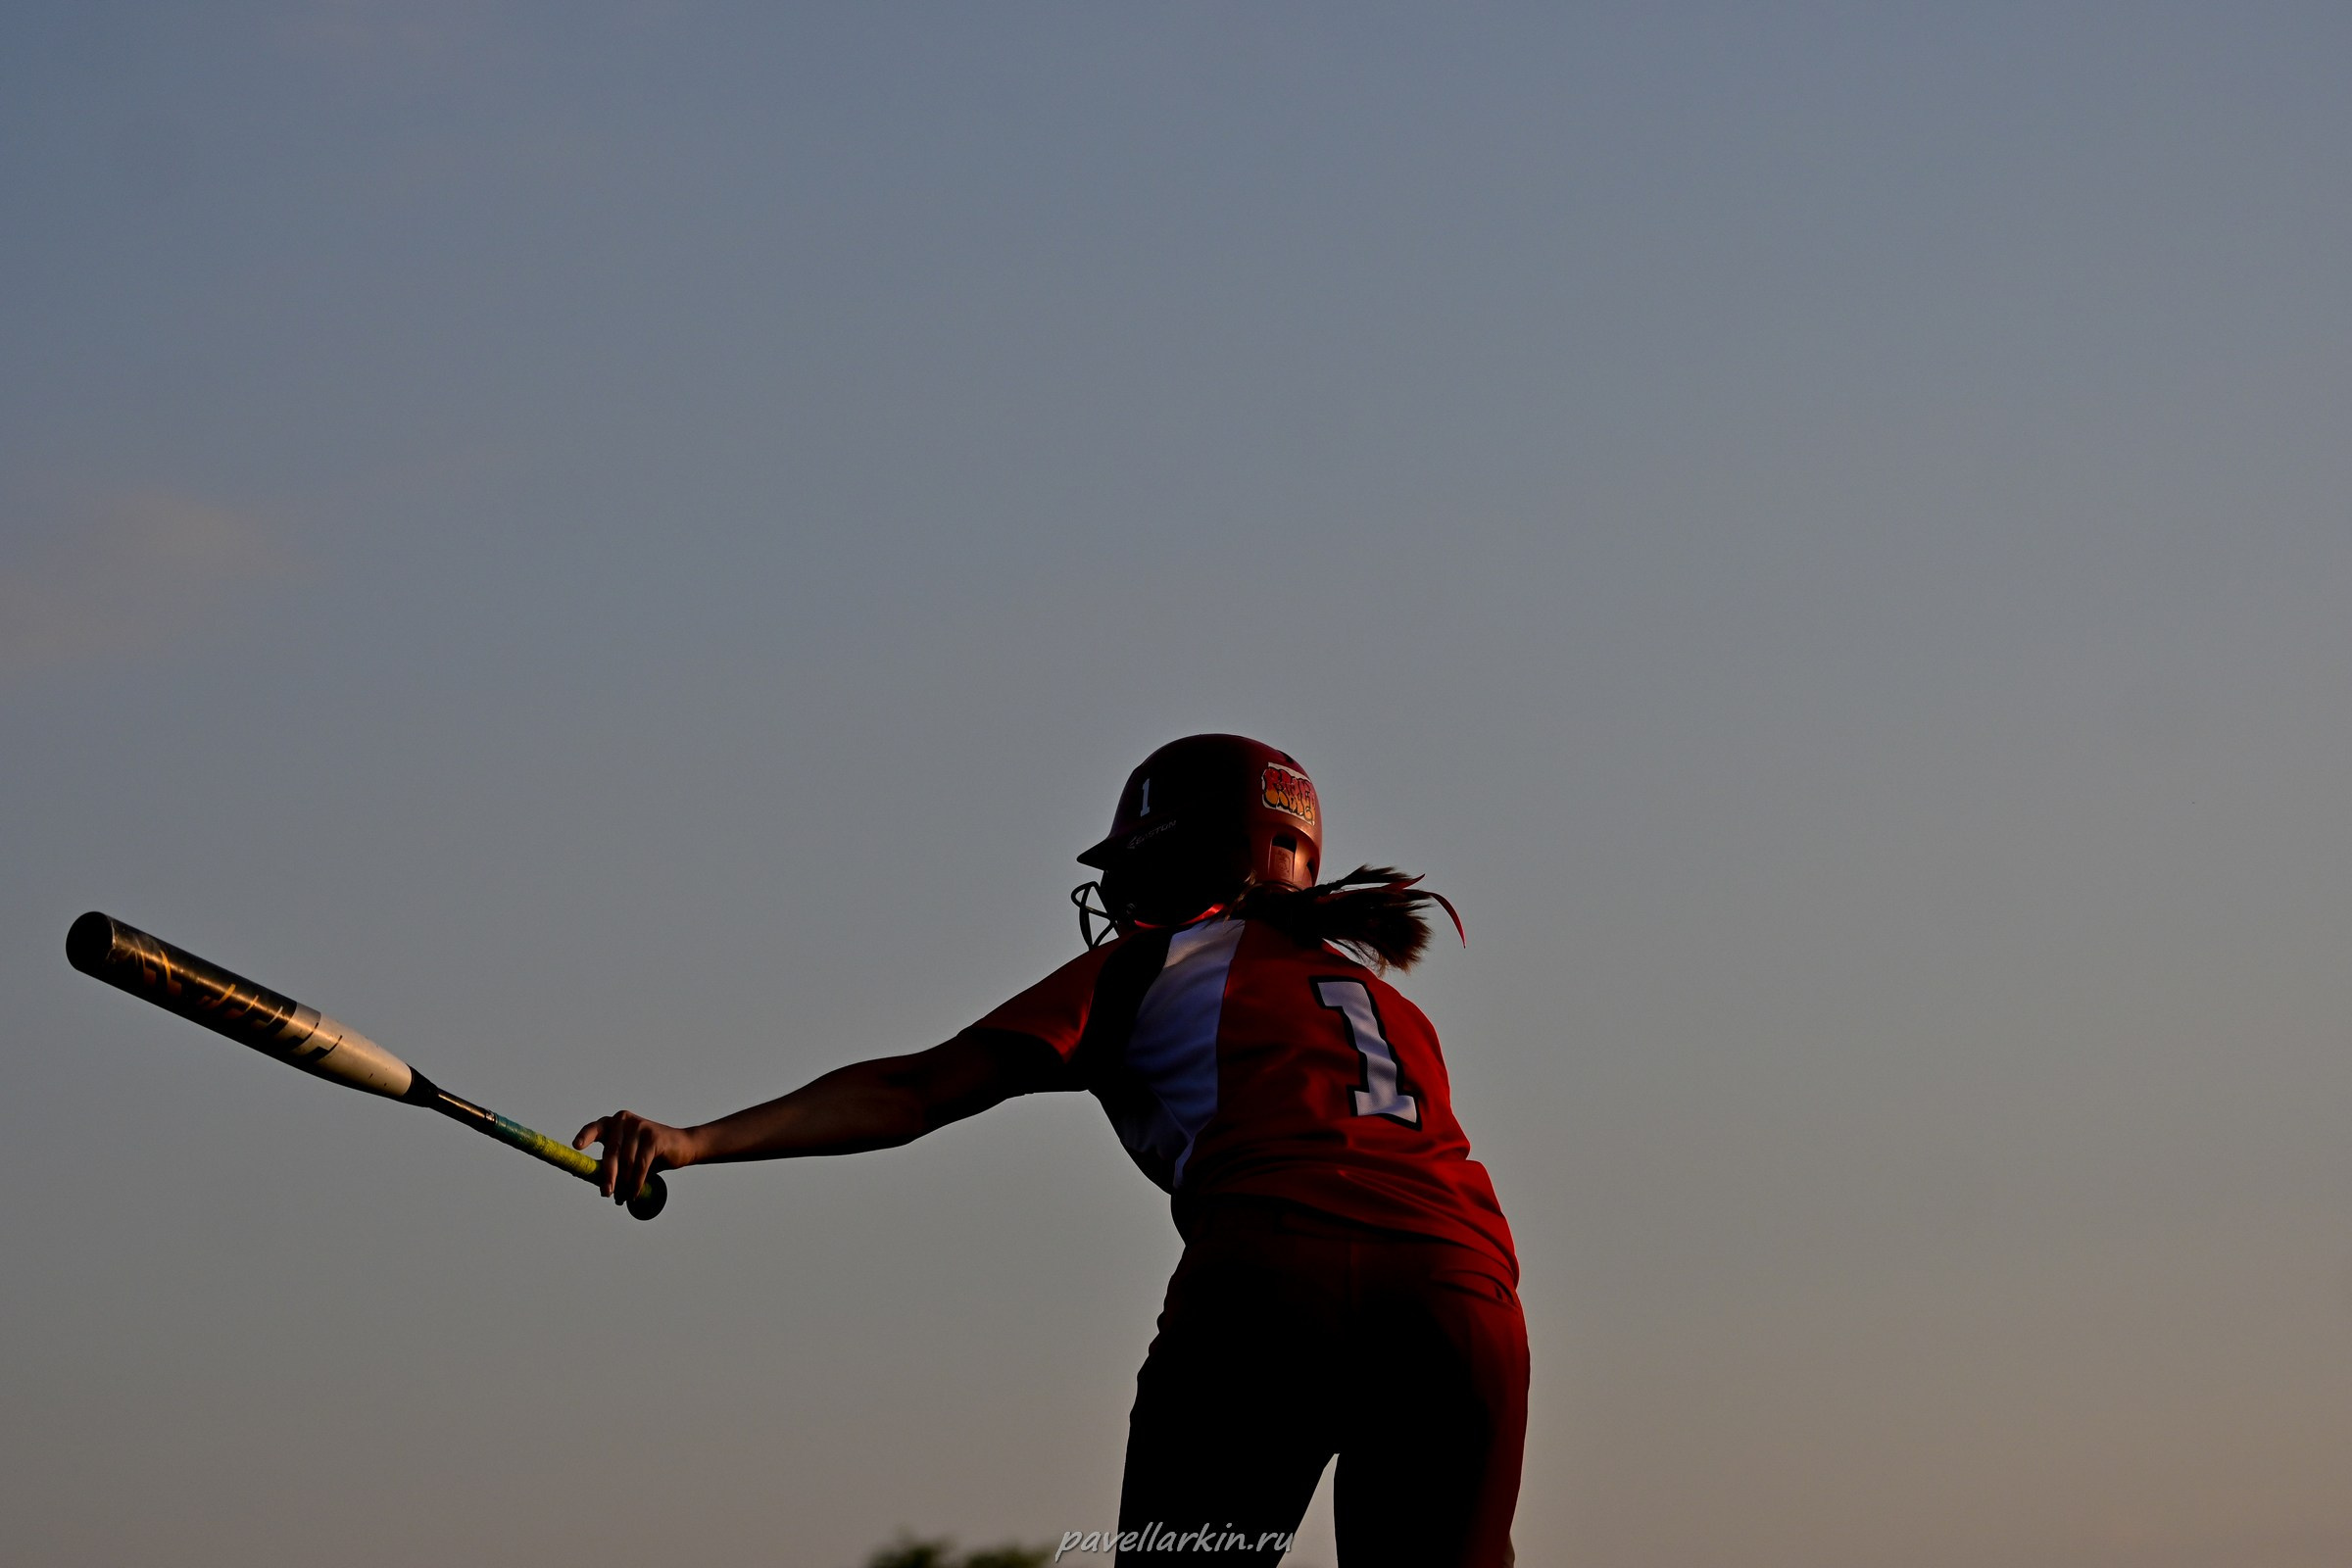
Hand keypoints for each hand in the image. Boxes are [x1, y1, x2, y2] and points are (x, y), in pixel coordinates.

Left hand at [573, 1110, 695, 1205]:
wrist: (681, 1146)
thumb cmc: (649, 1153)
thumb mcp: (626, 1156)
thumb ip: (610, 1164)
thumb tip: (593, 1181)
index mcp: (613, 1123)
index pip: (595, 1128)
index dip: (586, 1136)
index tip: (576, 1147)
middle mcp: (624, 1120)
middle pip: (611, 1152)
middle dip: (608, 1176)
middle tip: (606, 1194)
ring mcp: (639, 1126)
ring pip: (626, 1162)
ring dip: (623, 1185)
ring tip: (622, 1199)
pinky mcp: (653, 1136)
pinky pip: (641, 1165)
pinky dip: (636, 1183)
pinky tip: (634, 1194)